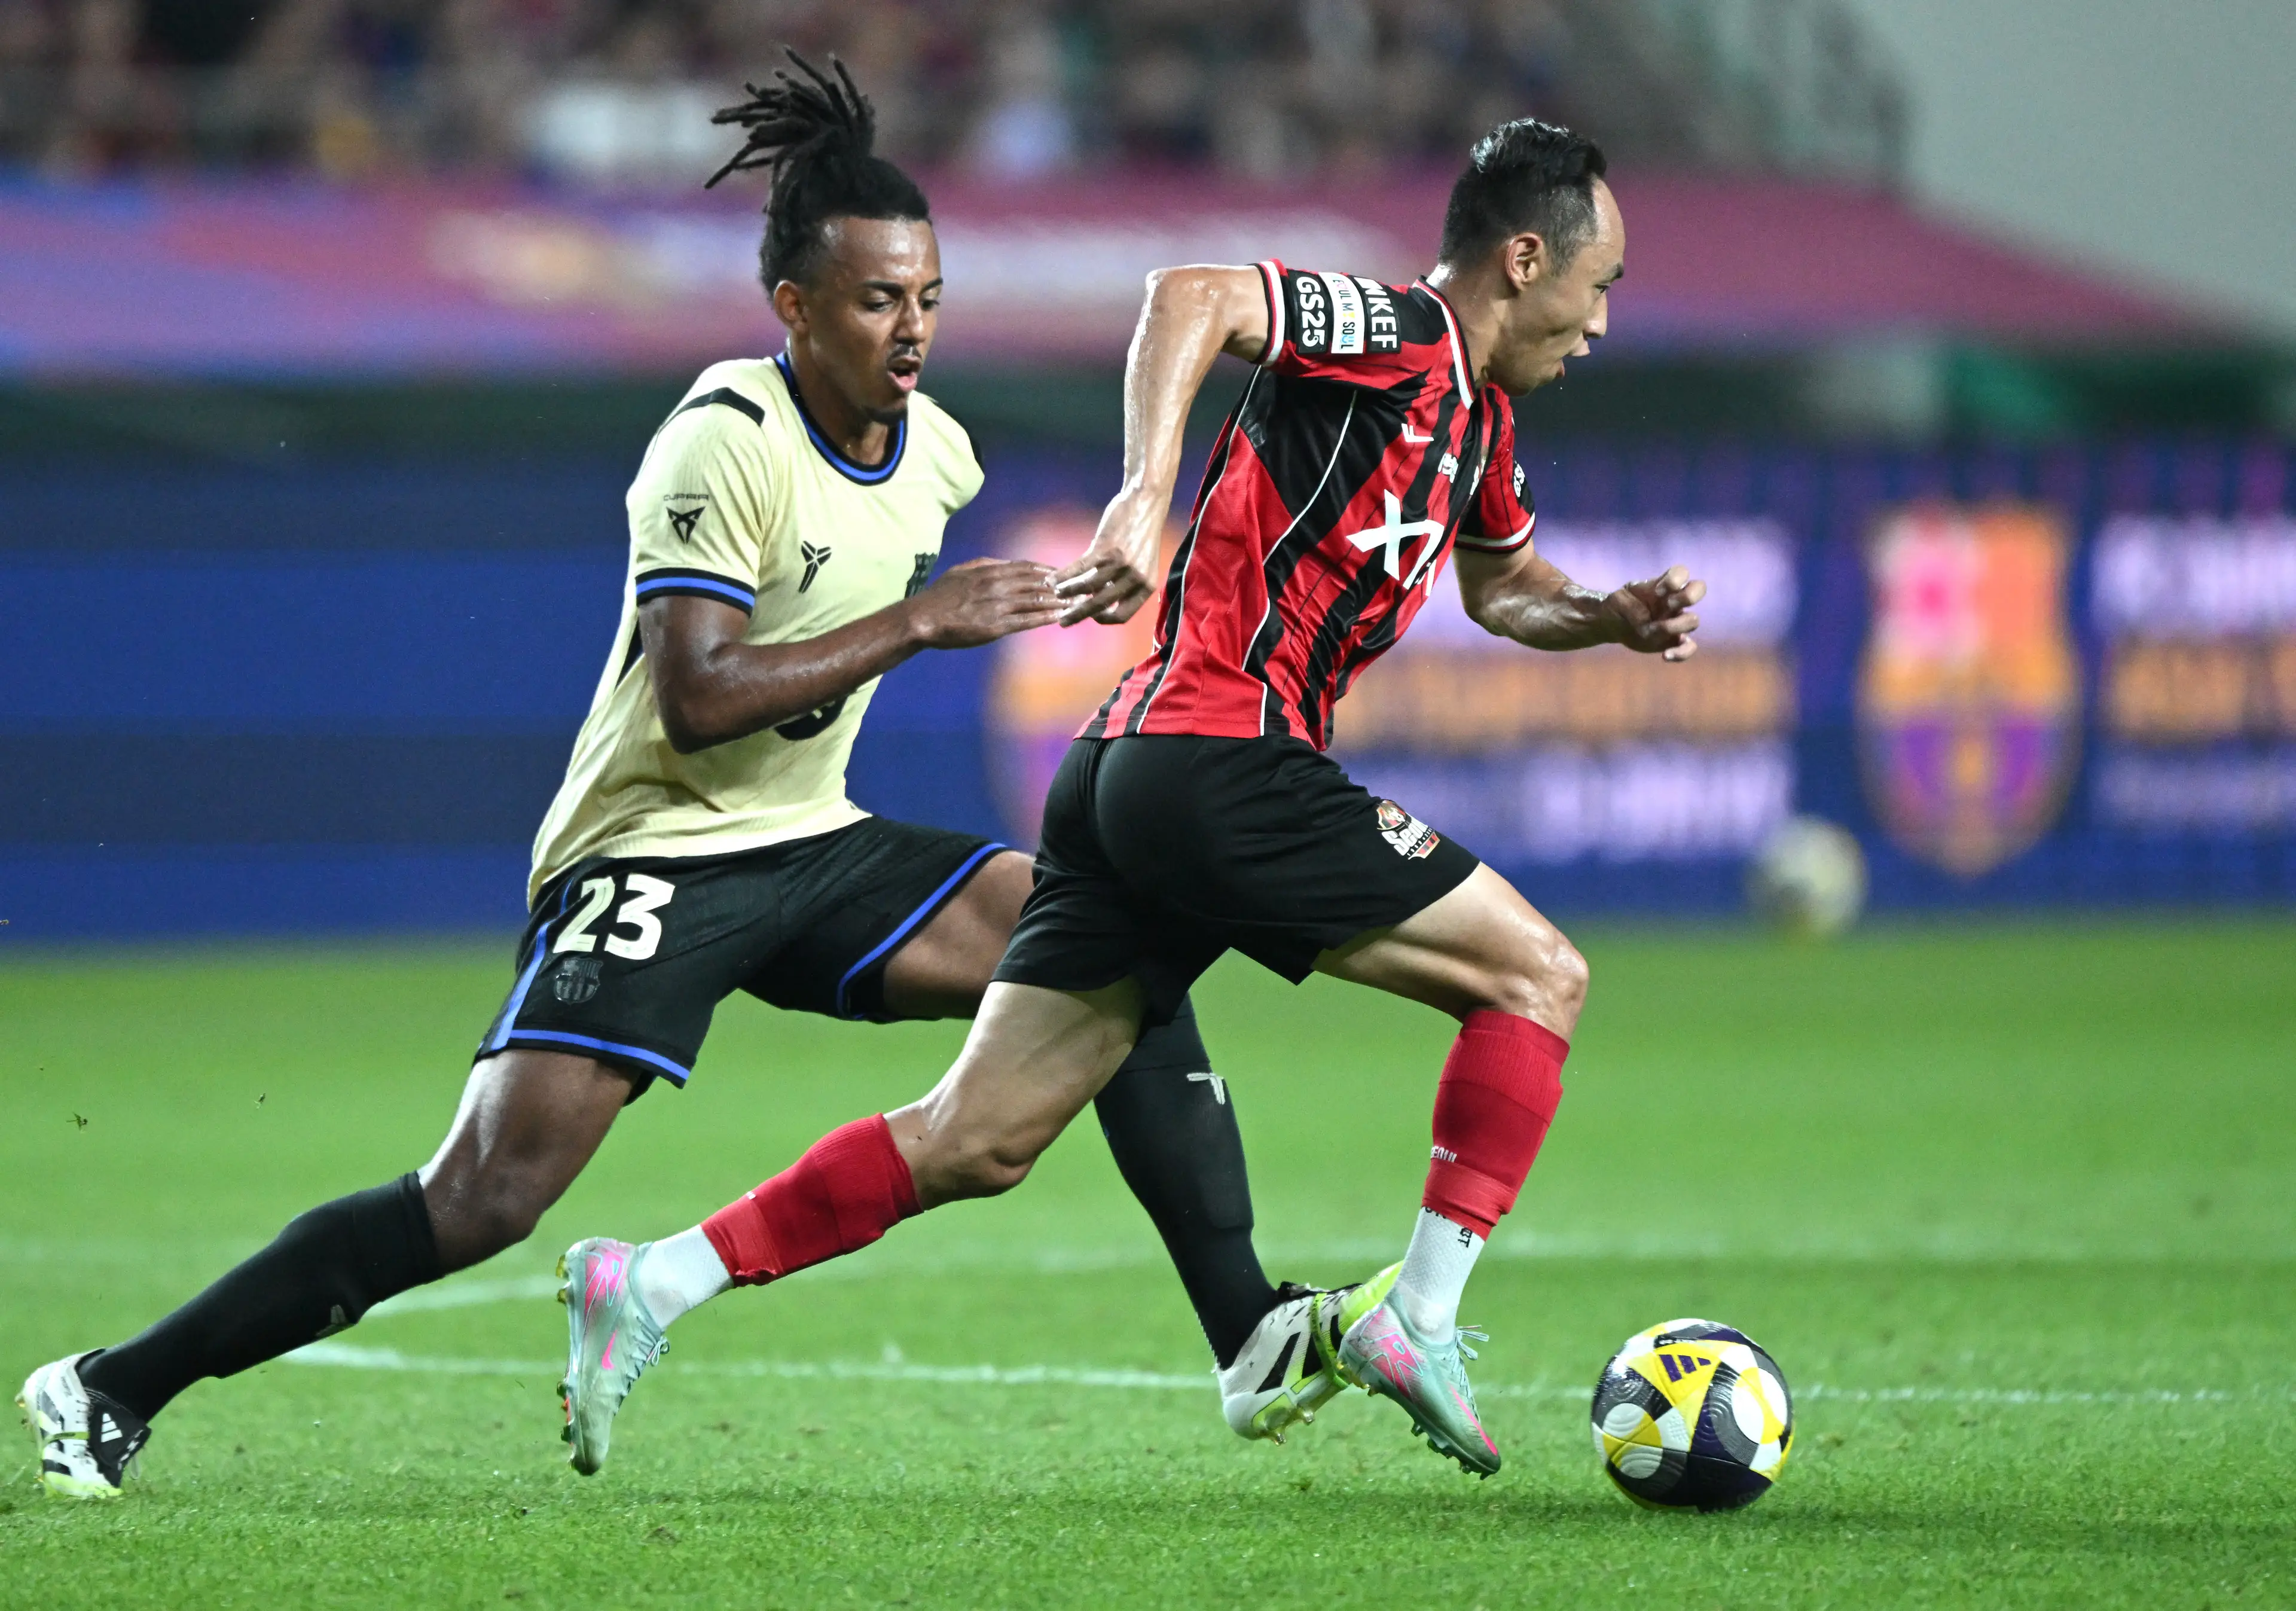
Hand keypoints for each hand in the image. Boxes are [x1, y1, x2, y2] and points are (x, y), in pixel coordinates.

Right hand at [906, 559, 1064, 648]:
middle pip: (1036, 582)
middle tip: (1079, 587)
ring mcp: (997, 606)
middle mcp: (996, 585)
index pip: (1026, 567)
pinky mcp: (995, 626)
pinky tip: (1060, 617)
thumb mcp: (962, 571)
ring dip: (1059, 601)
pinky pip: (1026, 621)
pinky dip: (1045, 618)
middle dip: (1060, 585)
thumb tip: (1006, 562)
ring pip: (1035, 601)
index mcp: (989, 570)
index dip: (1047, 571)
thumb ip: (986, 564)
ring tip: (1077, 602)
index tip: (1063, 573)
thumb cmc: (941, 596)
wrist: (923, 618)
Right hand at [1053, 488, 1164, 625]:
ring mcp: (1121, 564)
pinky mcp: (1106, 548)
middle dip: (1078, 615)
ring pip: (1086, 588)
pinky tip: (1052, 579)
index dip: (1104, 619)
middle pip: (1101, 606)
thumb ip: (1127, 582)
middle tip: (1062, 622)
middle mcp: (1135, 579)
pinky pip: (1079, 568)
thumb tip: (1100, 597)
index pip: (1123, 615)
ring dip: (1067, 592)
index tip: (1091, 616)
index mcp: (1147, 586)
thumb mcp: (1143, 562)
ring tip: (1055, 592)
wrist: (1146, 501)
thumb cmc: (1142, 532)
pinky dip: (1063, 576)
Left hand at [1604, 565, 1704, 660]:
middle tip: (1668, 604)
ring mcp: (1676, 621)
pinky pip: (1689, 647)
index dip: (1675, 579)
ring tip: (1652, 630)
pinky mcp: (1673, 640)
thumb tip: (1646, 623)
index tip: (1657, 591)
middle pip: (1699, 589)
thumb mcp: (1617, 600)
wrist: (1614, 622)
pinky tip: (1665, 656)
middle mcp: (1674, 601)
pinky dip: (1682, 653)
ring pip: (1694, 620)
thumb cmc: (1619, 605)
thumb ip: (1631, 606)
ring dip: (1676, 626)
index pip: (1682, 572)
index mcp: (1662, 586)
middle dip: (1687, 597)